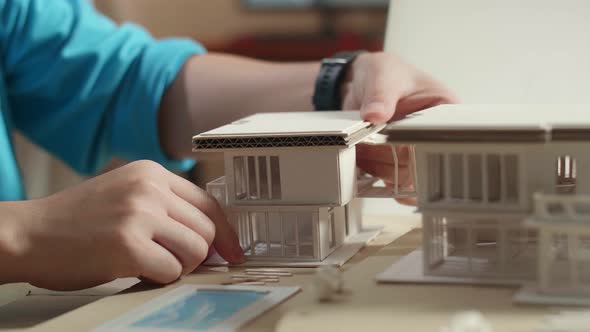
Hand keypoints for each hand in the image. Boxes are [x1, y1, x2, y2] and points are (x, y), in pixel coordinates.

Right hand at [9, 160, 243, 290]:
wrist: (29, 234)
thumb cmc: (78, 221)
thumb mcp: (126, 196)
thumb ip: (167, 208)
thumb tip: (212, 240)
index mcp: (152, 173)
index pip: (209, 202)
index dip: (226, 232)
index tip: (232, 251)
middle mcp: (149, 189)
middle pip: (207, 229)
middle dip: (199, 254)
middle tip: (177, 262)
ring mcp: (139, 215)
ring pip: (196, 250)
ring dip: (179, 266)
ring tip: (151, 263)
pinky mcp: (128, 245)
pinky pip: (172, 270)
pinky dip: (160, 278)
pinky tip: (137, 270)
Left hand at [342, 52, 457, 203]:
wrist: (360, 84)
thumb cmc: (382, 73)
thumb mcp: (382, 74)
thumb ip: (380, 93)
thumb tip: (375, 114)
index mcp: (445, 110)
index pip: (441, 139)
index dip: (417, 146)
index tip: (392, 141)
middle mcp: (435, 136)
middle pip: (422, 164)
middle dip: (390, 158)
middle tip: (366, 142)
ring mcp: (416, 152)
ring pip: (405, 178)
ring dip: (379, 168)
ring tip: (360, 148)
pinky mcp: (399, 163)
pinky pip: (394, 183)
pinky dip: (375, 177)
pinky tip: (363, 161)